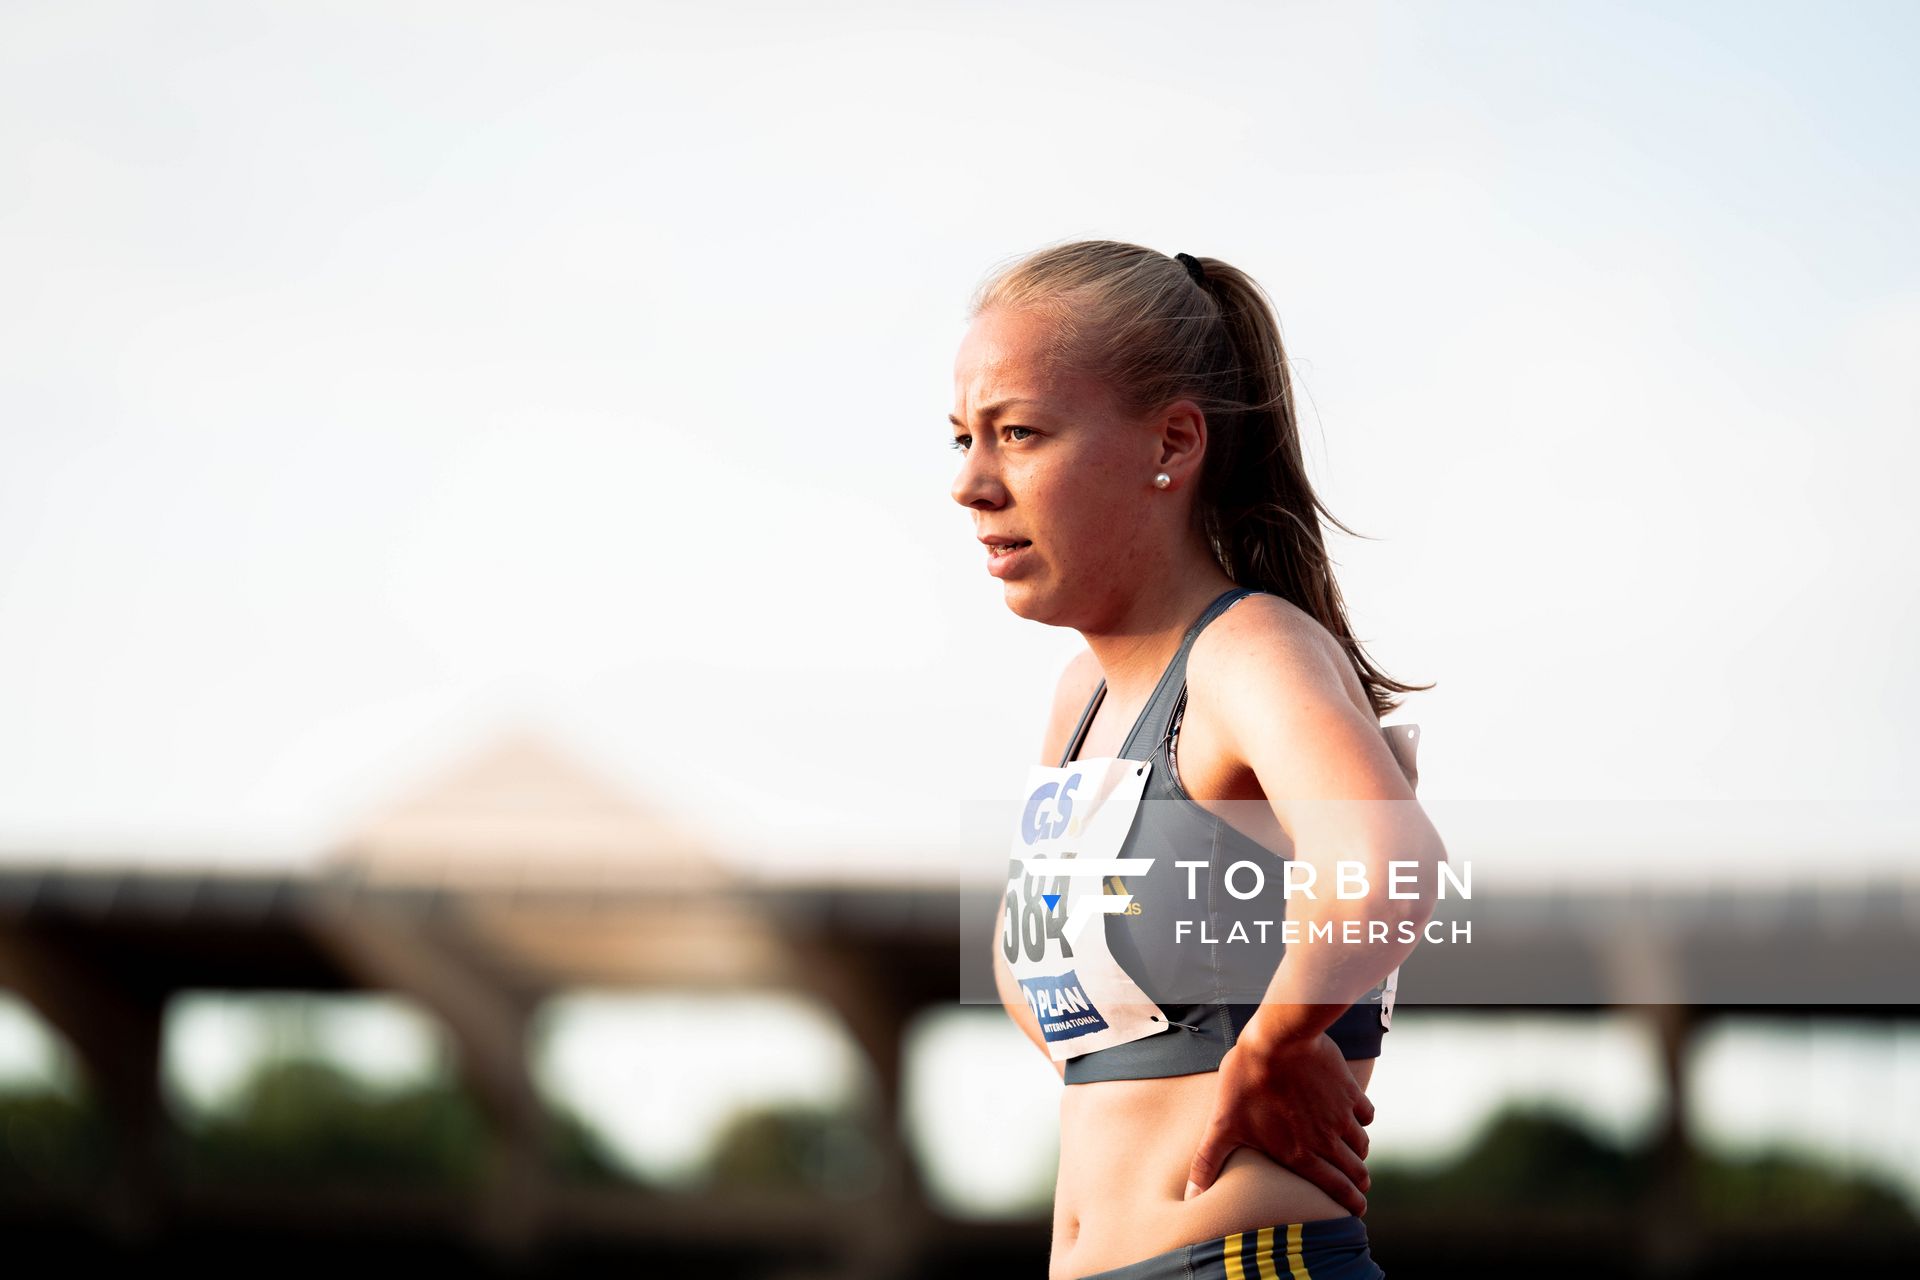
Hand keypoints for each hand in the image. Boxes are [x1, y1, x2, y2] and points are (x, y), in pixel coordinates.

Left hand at [1182, 1031, 1374, 1216]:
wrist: (1277, 1040)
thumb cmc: (1246, 1081)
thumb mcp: (1223, 1124)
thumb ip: (1208, 1161)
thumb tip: (1190, 1195)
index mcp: (1300, 1154)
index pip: (1335, 1188)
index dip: (1350, 1202)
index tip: (1357, 1210)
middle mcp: (1326, 1140)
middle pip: (1355, 1169)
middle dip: (1358, 1182)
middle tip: (1360, 1189)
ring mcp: (1341, 1115)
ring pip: (1361, 1143)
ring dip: (1359, 1153)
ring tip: (1356, 1156)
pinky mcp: (1348, 1090)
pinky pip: (1366, 1113)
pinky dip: (1364, 1119)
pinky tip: (1358, 1117)